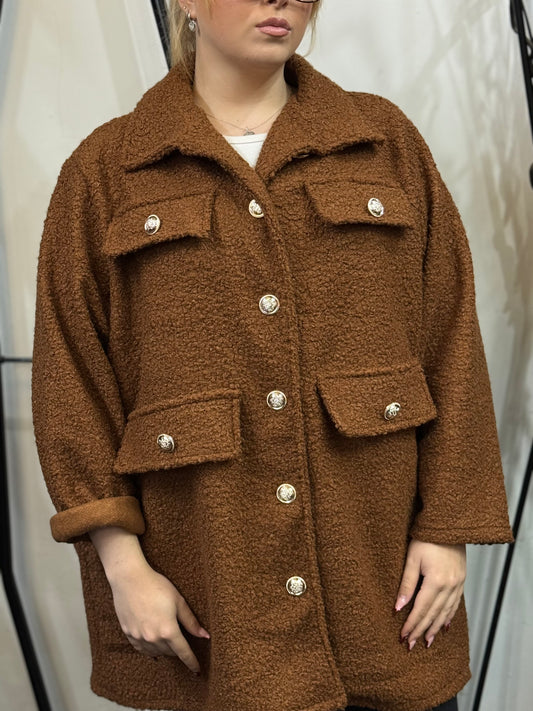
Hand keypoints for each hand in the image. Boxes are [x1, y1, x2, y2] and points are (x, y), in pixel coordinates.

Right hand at [109, 560, 209, 674]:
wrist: (130, 579)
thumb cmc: (156, 586)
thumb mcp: (178, 601)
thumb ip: (191, 621)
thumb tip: (205, 636)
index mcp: (168, 630)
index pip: (183, 653)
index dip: (192, 662)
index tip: (197, 670)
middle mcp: (153, 638)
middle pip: (170, 652)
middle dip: (178, 650)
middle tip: (182, 642)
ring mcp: (139, 637)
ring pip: (156, 652)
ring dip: (164, 650)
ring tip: (168, 641)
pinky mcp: (128, 634)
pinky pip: (141, 649)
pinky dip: (149, 649)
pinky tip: (152, 645)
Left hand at [395, 539, 465, 649]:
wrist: (448, 525)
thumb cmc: (426, 538)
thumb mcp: (412, 558)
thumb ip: (406, 583)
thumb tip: (398, 607)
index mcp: (436, 581)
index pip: (421, 609)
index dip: (412, 624)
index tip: (403, 637)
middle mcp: (449, 586)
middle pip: (433, 614)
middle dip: (421, 630)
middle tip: (411, 645)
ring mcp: (458, 584)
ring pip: (445, 612)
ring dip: (435, 628)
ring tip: (427, 641)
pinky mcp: (461, 581)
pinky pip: (455, 604)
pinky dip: (448, 617)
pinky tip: (443, 626)